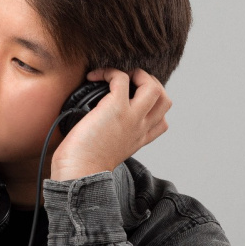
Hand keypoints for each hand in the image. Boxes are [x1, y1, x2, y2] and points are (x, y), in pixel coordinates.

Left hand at [50, 68, 171, 181]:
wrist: (79, 173)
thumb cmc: (83, 165)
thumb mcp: (107, 152)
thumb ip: (111, 138)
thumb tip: (94, 122)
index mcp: (138, 140)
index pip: (162, 122)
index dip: (153, 107)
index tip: (134, 102)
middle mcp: (140, 128)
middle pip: (165, 99)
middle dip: (151, 84)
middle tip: (129, 82)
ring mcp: (132, 117)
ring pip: (153, 86)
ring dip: (137, 74)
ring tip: (117, 75)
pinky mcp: (116, 108)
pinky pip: (121, 79)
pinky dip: (109, 72)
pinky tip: (94, 76)